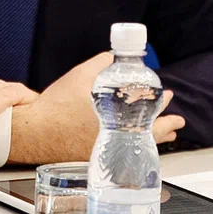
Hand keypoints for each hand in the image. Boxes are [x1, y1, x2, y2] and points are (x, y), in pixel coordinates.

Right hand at [7, 52, 185, 163]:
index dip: (160, 102)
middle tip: (177, 122)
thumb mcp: (81, 75)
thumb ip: (102, 63)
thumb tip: (114, 57)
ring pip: (138, 145)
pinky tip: (138, 144)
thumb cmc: (57, 103)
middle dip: (165, 125)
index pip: (146, 108)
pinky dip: (136, 146)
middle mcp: (113, 135)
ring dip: (154, 138)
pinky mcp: (96, 157)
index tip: (169, 96)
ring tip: (168, 136)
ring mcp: (106, 149)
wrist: (35, 130)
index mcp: (114, 115)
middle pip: (149, 131)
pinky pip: (124, 152)